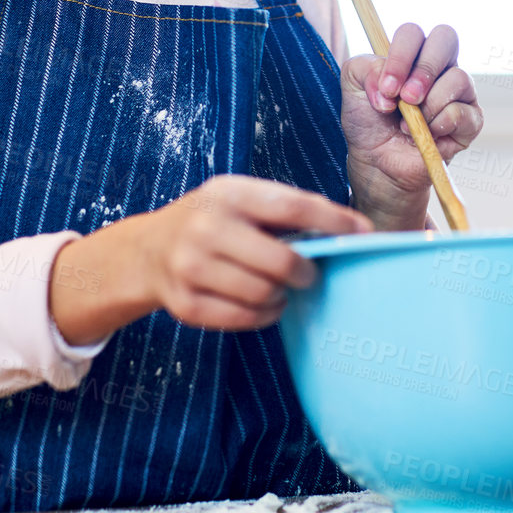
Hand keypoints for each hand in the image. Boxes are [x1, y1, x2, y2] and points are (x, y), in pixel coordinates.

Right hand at [50, 175, 371, 342]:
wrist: (149, 250)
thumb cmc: (214, 221)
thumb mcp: (240, 199)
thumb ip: (287, 212)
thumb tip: (354, 231)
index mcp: (228, 193)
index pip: (292, 206)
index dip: (333, 221)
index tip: (363, 233)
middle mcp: (206, 227)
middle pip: (282, 262)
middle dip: (307, 272)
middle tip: (310, 274)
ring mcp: (191, 267)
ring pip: (265, 295)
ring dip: (282, 296)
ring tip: (279, 287)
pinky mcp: (186, 304)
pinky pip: (245, 319)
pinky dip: (263, 315)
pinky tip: (261, 302)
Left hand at [341, 23, 482, 231]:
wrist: (377, 162)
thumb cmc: (368, 121)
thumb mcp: (352, 87)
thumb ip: (363, 68)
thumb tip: (390, 84)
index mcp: (411, 54)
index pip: (414, 33)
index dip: (401, 54)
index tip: (386, 87)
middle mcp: (438, 67)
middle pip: (446, 38)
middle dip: (423, 70)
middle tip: (406, 98)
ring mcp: (458, 92)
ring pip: (459, 77)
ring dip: (429, 104)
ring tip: (408, 124)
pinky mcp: (469, 120)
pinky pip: (464, 112)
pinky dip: (440, 124)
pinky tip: (426, 134)